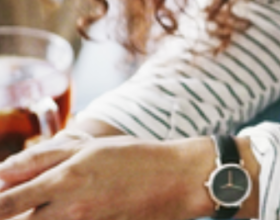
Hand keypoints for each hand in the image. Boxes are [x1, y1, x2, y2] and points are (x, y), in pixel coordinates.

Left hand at [0, 136, 215, 219]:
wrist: (180, 180)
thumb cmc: (137, 158)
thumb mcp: (90, 147)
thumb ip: (43, 159)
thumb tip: (2, 172)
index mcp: (64, 180)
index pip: (4, 203)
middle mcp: (70, 209)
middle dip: (14, 213)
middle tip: (19, 205)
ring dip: (39, 216)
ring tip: (51, 206)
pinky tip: (74, 212)